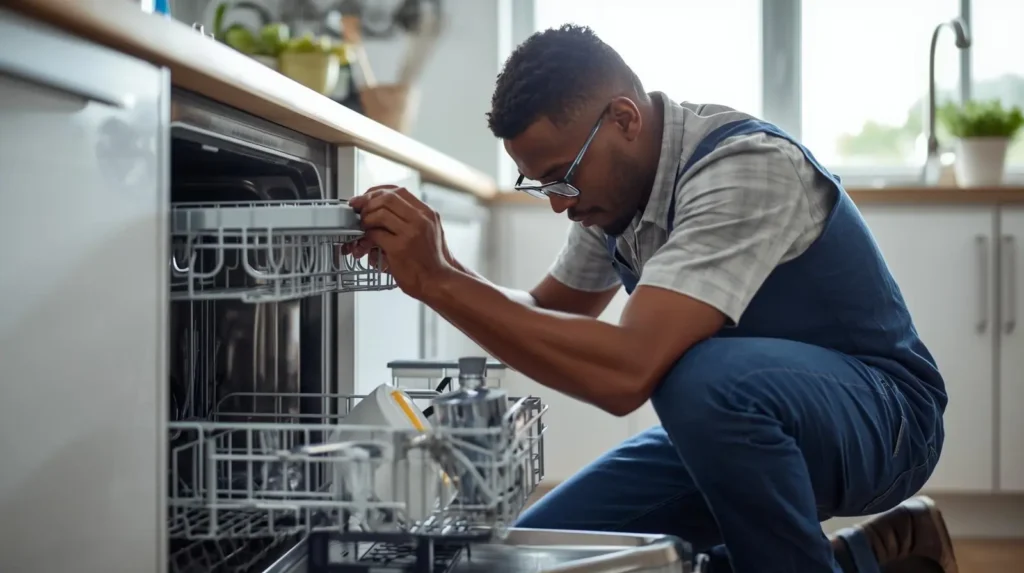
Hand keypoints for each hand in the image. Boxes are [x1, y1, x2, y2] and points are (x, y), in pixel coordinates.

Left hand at [347, 185, 454, 299]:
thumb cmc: (431, 261)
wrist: (438, 282)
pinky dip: (367, 236)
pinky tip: (368, 241)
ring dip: (366, 219)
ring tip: (363, 227)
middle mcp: (421, 220)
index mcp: (427, 213)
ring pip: (380, 213)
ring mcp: (410, 233)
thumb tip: (385, 208)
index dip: (378, 192)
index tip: (366, 198)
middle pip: (388, 198)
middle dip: (368, 203)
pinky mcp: (399, 248)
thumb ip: (413, 218)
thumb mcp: (430, 232)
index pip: (398, 191)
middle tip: (359, 211)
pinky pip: (375, 234)